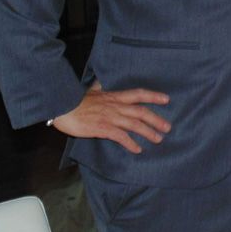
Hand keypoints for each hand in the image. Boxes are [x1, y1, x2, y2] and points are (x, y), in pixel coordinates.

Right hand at [52, 81, 170, 154]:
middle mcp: (116, 106)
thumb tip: (102, 82)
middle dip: (156, 119)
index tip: (166, 99)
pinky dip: (131, 143)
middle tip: (168, 127)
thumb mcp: (92, 90)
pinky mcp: (103, 129)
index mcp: (115, 96)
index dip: (153, 96)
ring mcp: (110, 117)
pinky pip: (121, 137)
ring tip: (158, 139)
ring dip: (148, 132)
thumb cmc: (76, 100)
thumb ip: (100, 87)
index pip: (139, 94)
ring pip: (134, 125)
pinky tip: (138, 149)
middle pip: (141, 112)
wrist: (63, 107)